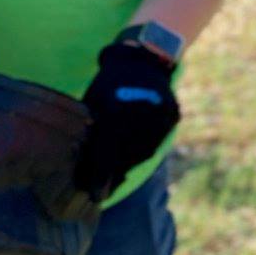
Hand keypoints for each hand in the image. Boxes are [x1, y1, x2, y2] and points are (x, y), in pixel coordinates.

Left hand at [77, 41, 181, 201]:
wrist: (142, 59)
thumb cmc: (108, 84)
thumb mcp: (93, 106)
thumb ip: (91, 136)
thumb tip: (83, 168)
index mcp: (116, 111)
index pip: (105, 153)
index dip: (97, 176)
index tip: (91, 196)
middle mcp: (141, 115)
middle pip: (124, 157)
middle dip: (110, 175)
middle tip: (100, 190)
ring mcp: (160, 116)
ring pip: (142, 153)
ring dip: (127, 165)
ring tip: (115, 176)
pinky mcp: (172, 117)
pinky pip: (155, 143)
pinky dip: (141, 152)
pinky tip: (131, 159)